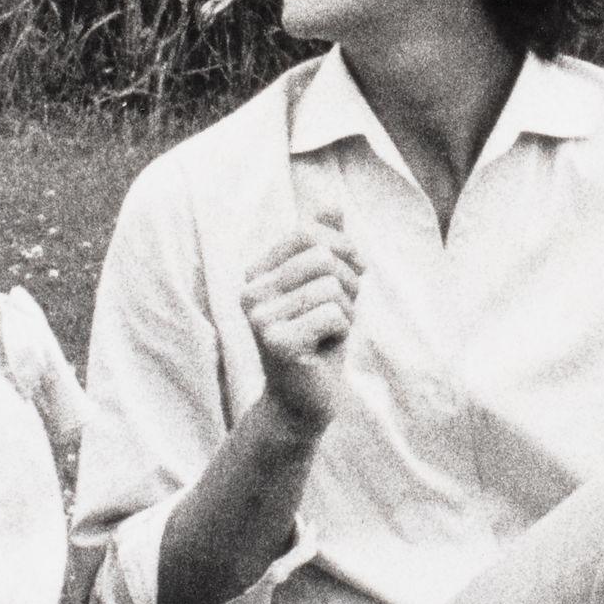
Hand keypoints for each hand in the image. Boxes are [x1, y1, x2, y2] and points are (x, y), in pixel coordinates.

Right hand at [240, 227, 360, 434]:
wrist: (305, 402)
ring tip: (330, 333)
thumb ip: (325, 245)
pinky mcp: (276, 343)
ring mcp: (258, 318)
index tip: (353, 274)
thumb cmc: (318, 340)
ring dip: (347, 311)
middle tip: (340, 312)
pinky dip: (342, 331)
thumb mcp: (326, 286)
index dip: (344, 249)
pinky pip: (333, 314)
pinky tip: (324, 349)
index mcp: (256, 274)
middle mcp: (250, 293)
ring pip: (331, 285)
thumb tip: (330, 202)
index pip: (308, 232)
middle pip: (322, 255)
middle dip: (349, 283)